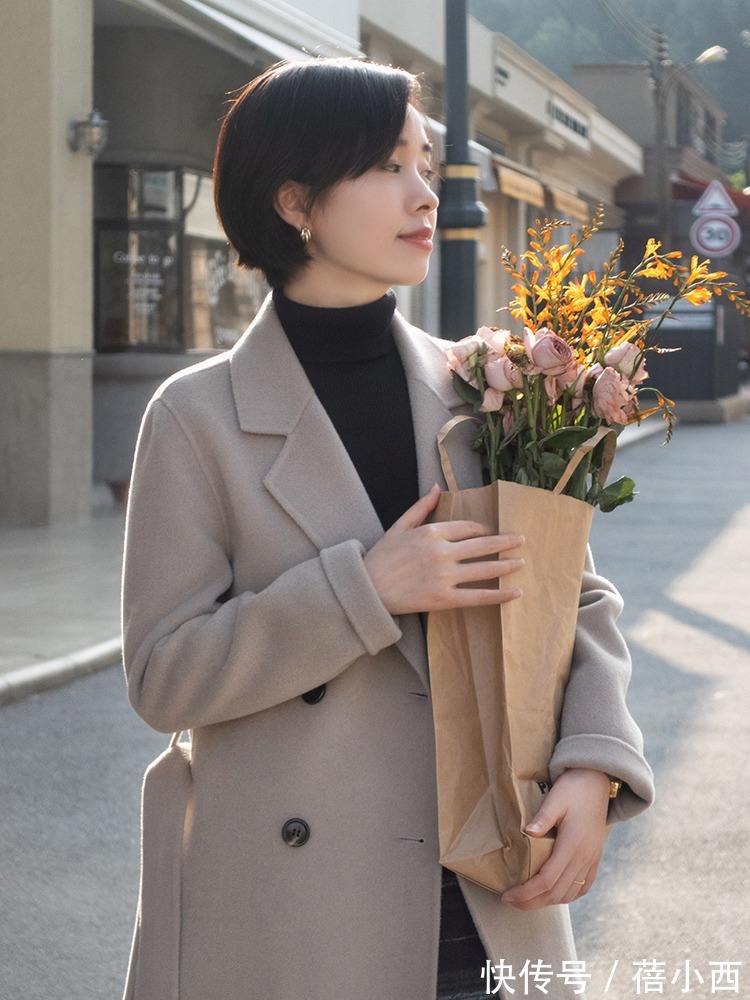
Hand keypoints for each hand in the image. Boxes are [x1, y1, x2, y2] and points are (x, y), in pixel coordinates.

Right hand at [364, 484, 524, 614]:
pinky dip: (499, 595)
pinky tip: (515, 593)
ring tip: (521, 562)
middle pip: (482, 545)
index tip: (490, 532)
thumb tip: (437, 488)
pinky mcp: (444, 598)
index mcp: (432, 532)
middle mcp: (442, 552)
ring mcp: (444, 576)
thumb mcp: (399, 526)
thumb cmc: (380, 557)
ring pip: (484, 569)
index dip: (482, 530)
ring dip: (506, 565)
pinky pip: (478, 596)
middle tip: (521, 540)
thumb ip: (421, 507)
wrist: (366, 589)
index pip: (467, 528)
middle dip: (505, 542)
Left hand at [501, 768, 611, 909]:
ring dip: (548, 901)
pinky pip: (584, 886)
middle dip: (532, 902)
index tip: (508, 895)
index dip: (526, 892)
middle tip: (512, 901)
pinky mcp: (595, 857)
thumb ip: (543, 818)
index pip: (547, 880)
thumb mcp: (556, 798)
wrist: (598, 782)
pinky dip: (567, 896)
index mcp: (572, 844)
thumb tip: (527, 833)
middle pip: (556, 893)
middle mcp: (583, 857)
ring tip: (528, 900)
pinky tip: (555, 895)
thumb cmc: (574, 788)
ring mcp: (591, 859)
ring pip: (570, 894)